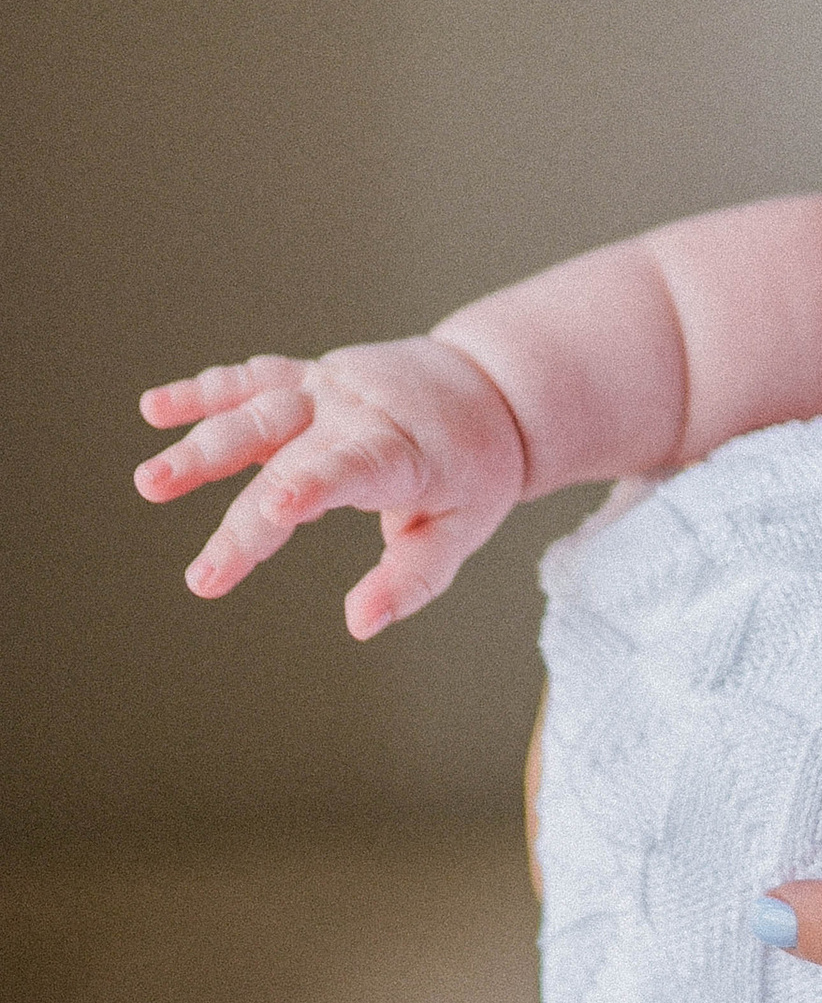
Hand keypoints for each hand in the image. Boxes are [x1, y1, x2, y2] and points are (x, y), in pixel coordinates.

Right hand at [135, 340, 528, 636]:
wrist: (490, 384)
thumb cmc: (475, 468)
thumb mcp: (463, 529)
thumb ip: (411, 579)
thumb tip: (359, 625)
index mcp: (404, 453)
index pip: (355, 469)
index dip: (315, 486)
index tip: (276, 510)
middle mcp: (359, 414)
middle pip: (291, 463)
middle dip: (243, 520)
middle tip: (200, 577)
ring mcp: (330, 390)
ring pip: (258, 412)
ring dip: (202, 444)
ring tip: (150, 482)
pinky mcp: (309, 377)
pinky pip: (252, 380)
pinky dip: (205, 392)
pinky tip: (154, 409)